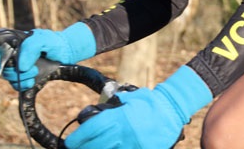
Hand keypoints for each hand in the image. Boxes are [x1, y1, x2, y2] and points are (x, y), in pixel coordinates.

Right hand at [0, 22, 95, 90]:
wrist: (65, 53)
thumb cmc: (53, 43)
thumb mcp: (44, 39)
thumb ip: (31, 48)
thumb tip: (20, 66)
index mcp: (11, 41)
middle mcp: (9, 54)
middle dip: (9, 72)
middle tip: (23, 72)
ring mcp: (14, 66)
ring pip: (7, 77)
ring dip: (20, 78)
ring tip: (35, 71)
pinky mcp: (21, 77)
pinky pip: (15, 85)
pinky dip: (22, 85)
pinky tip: (32, 82)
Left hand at [65, 66, 212, 148]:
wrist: (173, 110)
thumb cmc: (151, 102)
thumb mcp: (130, 99)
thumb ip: (114, 106)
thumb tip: (98, 113)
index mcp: (120, 117)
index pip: (92, 129)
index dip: (78, 137)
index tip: (70, 142)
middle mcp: (124, 132)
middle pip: (96, 145)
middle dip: (84, 147)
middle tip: (77, 148)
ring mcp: (133, 145)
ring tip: (92, 148)